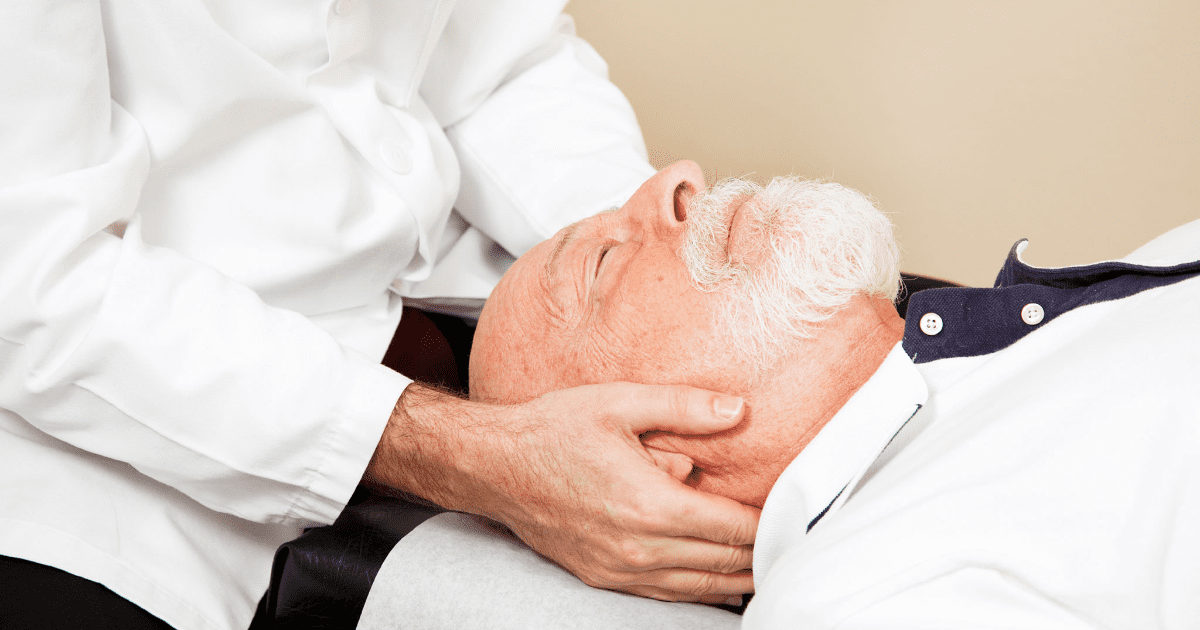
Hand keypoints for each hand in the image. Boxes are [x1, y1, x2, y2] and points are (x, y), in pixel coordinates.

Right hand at [365, 382, 758, 602]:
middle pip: (722, 563)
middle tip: (794, 541)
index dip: (770, 524)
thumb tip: (738, 411)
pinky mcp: (603, 577)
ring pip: (698, 587)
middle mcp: (638, 547)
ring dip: (736, 579)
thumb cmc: (554, 430)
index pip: (732, 528)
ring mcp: (619, 570)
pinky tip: (718, 582)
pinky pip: (666, 595)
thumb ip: (684, 407)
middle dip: (762, 554)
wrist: (495, 466)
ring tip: (768, 566)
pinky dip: (700, 590)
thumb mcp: (620, 403)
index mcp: (649, 504)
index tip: (795, 514)